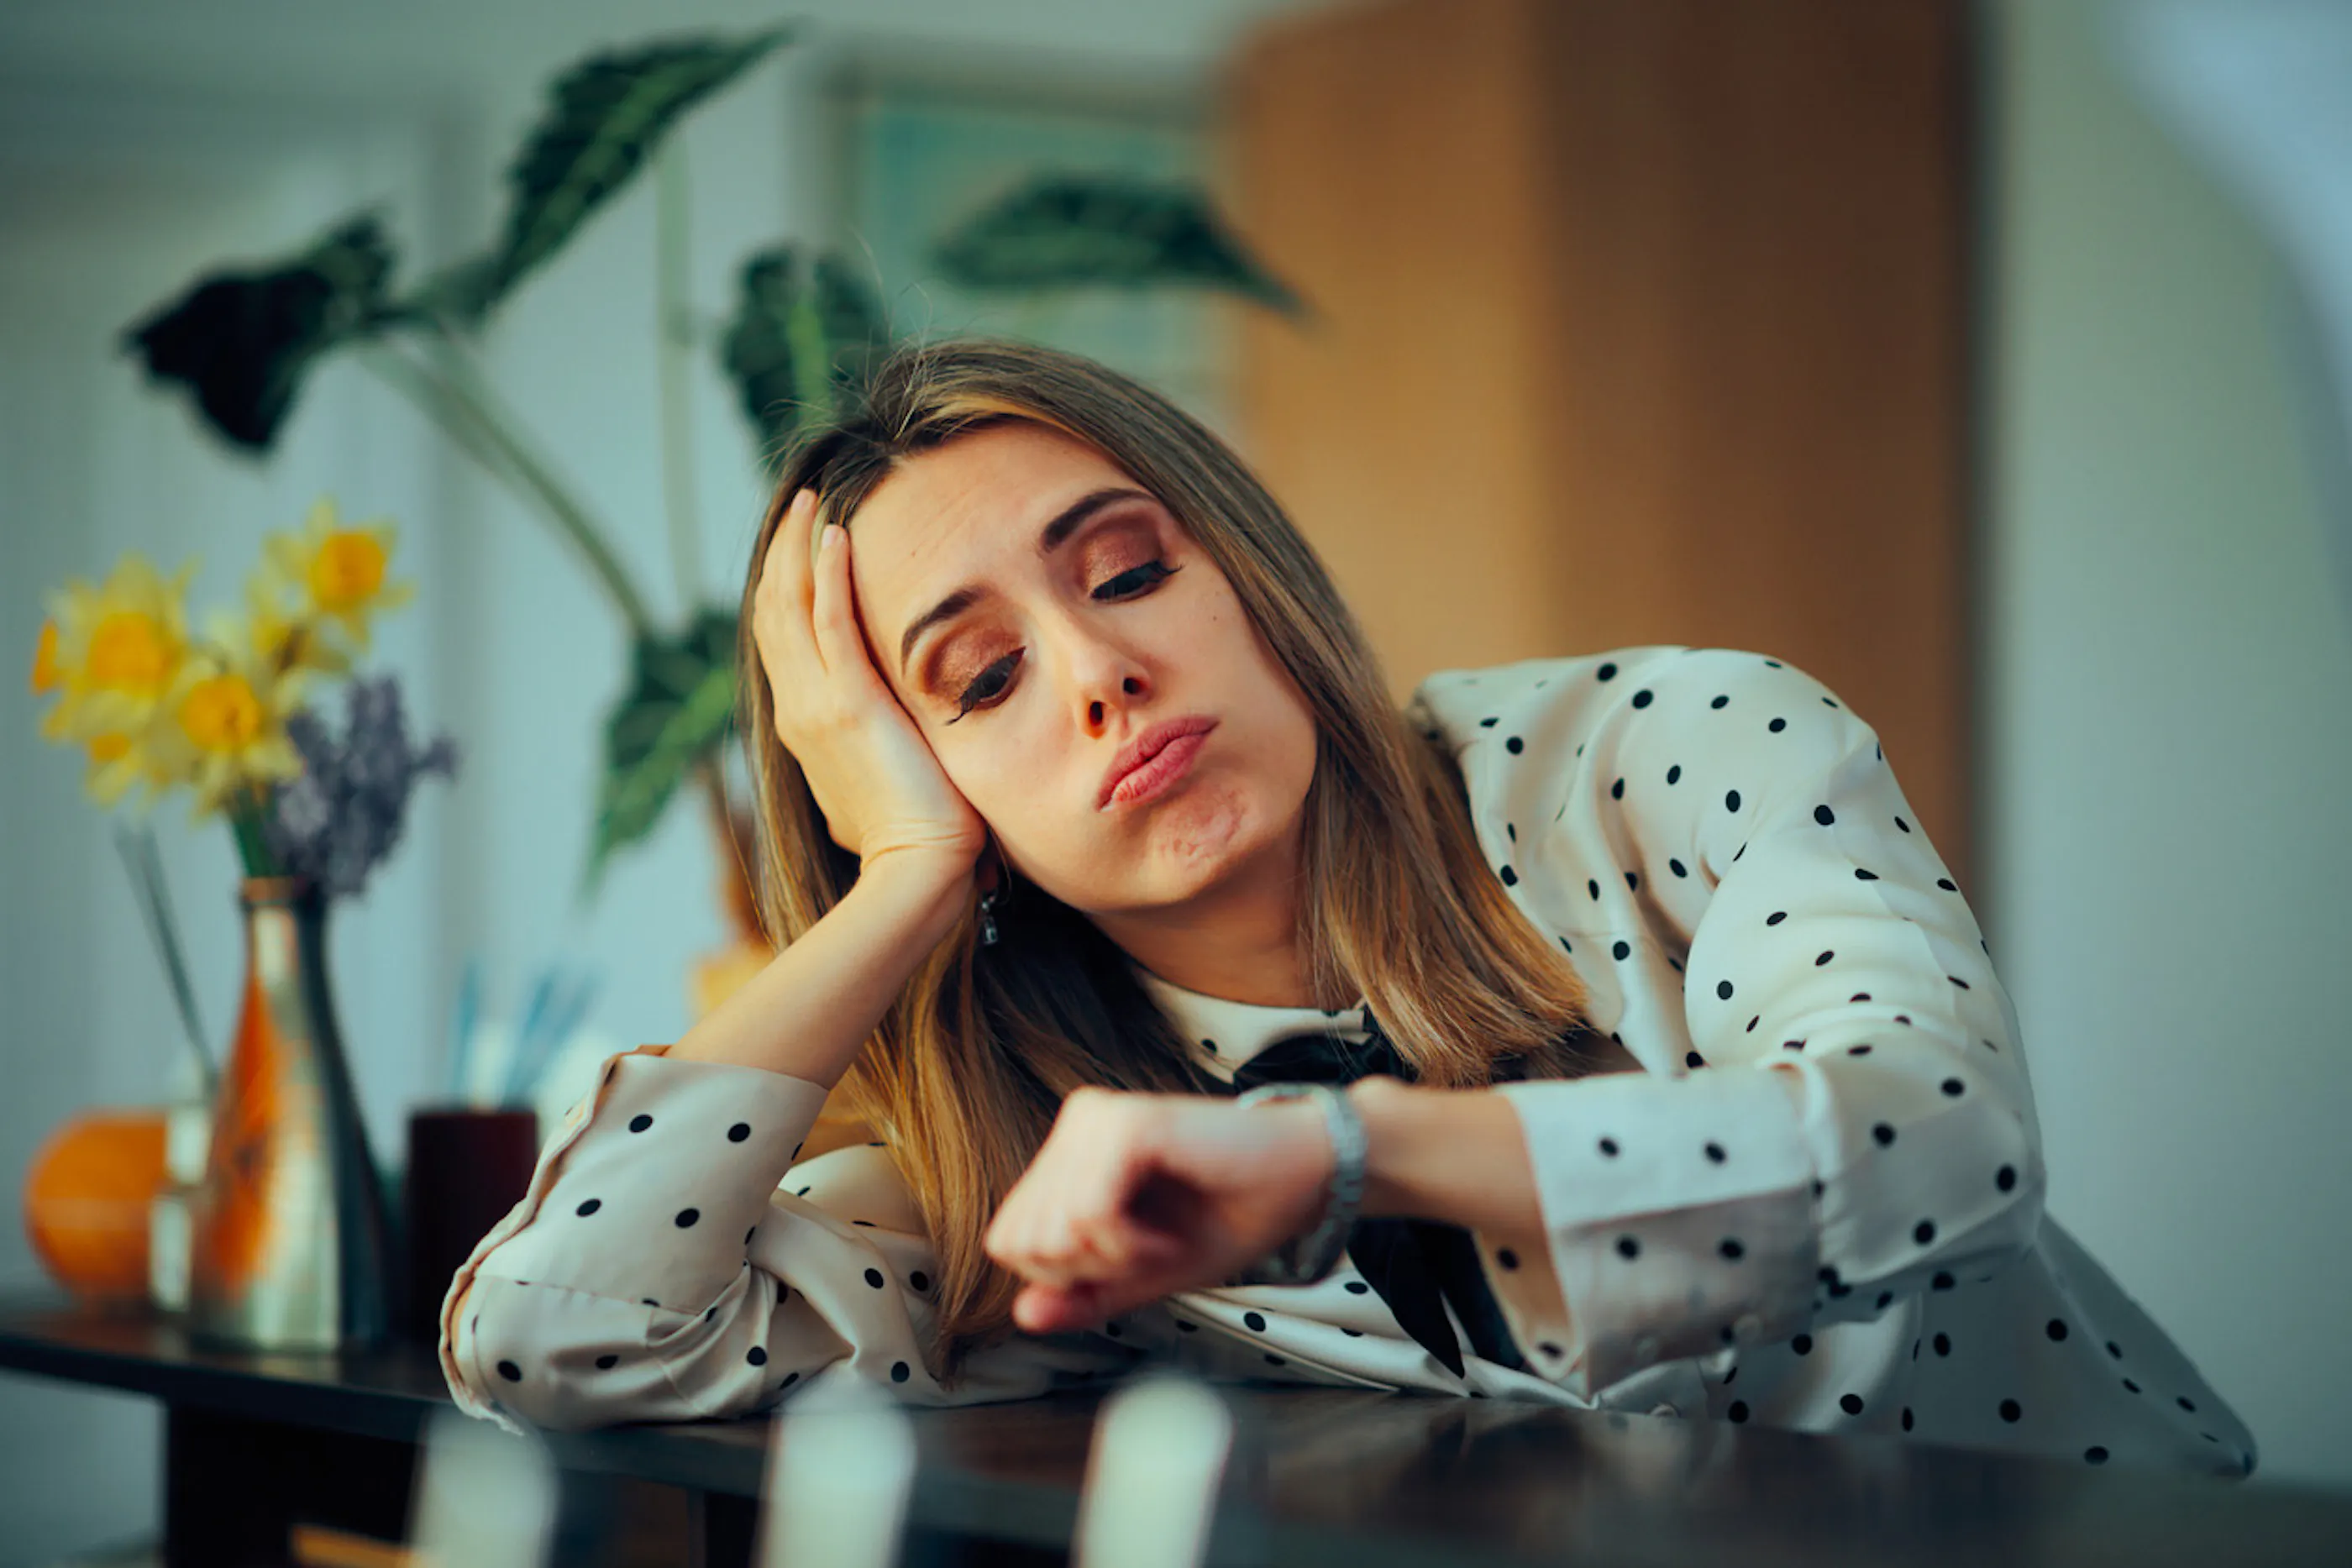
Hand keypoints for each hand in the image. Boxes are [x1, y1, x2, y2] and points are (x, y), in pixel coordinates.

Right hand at [752, 488, 988, 876]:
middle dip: (786, 551)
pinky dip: (828, 573)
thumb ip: (873, 753)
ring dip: (801, 546)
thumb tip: (890, 749)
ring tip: (812, 502)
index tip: (804, 544)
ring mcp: (817, 705)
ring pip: (792, 606)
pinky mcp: (849, 704)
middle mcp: (799, 708)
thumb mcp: (881, 785)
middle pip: (775, 610)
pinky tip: (837, 535)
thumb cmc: (918, 838)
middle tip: (802, 504)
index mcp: (804, 724)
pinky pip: (829, 621)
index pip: (783, 639)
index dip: (787, 587)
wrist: (920, 870)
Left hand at [982, 1088, 1339, 1332]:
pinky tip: (1166, 1239)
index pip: (1009, 1240)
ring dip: (1113, 1260)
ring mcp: (1098, 1119)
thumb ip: (1083, 1294)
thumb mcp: (1145, 1273)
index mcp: (1071, 1153)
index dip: (1064, 1277)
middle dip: (1086, 1272)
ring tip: (1163, 1243)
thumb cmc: (1232, 1215)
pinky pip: (1088, 1216)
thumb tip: (1022, 1315)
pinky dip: (1128, 1247)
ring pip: (1051, 1231)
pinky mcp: (1128, 1124)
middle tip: (1149, 1256)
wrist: (1307, 1176)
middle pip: (1024, 1241)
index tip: (1130, 1264)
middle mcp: (1076, 1126)